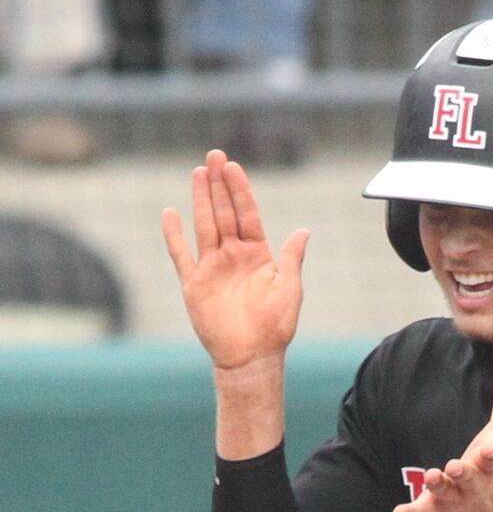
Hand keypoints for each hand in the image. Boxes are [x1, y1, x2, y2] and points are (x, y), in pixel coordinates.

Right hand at [162, 149, 309, 370]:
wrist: (252, 356)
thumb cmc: (276, 325)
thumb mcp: (289, 287)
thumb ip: (291, 257)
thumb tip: (303, 230)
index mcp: (258, 255)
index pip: (247, 214)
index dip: (240, 190)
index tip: (234, 166)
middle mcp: (234, 256)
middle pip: (224, 213)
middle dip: (219, 185)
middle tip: (214, 156)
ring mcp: (212, 267)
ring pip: (205, 225)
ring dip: (201, 199)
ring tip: (198, 172)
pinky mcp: (194, 283)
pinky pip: (181, 254)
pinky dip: (174, 235)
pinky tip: (170, 213)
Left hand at [392, 366, 492, 511]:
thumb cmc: (492, 466)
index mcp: (490, 466)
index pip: (492, 459)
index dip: (491, 455)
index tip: (490, 449)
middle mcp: (473, 484)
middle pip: (468, 478)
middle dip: (462, 472)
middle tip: (455, 466)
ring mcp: (454, 497)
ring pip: (445, 492)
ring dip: (437, 484)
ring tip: (431, 475)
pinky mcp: (436, 509)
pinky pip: (422, 511)